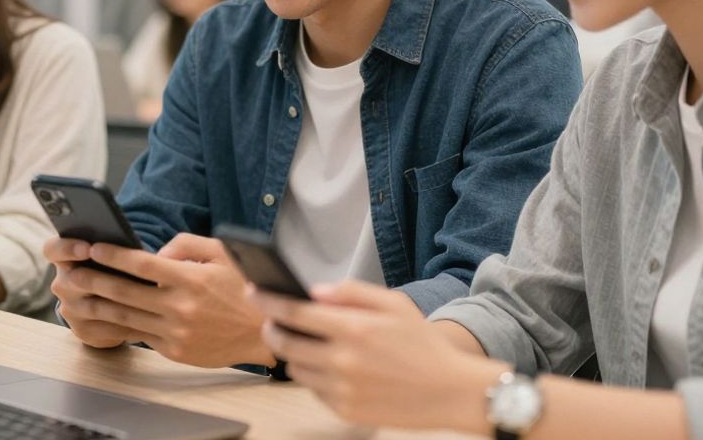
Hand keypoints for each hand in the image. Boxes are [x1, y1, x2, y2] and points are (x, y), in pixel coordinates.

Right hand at [45, 237, 141, 348]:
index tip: (88, 248)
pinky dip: (128, 323)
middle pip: (72, 281)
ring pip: (94, 307)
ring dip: (120, 303)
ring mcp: (71, 310)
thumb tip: (150, 250)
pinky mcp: (83, 331)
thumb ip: (118, 247)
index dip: (67, 248)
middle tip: (122, 277)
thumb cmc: (113, 270)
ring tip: (146, 300)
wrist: (108, 305)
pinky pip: (107, 328)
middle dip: (98, 279)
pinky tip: (150, 320)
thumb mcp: (109, 255)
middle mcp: (63, 284)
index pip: (53, 250)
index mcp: (64, 258)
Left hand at [53, 232, 275, 367]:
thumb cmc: (243, 287)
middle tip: (72, 272)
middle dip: (94, 280)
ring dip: (98, 305)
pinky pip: (139, 335)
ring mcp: (175, 332)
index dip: (114, 255)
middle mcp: (180, 307)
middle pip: (125, 292)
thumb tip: (157, 252)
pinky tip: (102, 317)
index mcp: (190, 279)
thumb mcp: (222, 253)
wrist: (263, 333)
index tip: (93, 247)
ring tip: (78, 295)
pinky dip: (118, 326)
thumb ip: (186, 244)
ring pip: (126, 317)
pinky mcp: (174, 350)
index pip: (142, 264)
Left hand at [249, 280, 503, 431]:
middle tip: (270, 321)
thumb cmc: (422, 344)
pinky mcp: (345, 411)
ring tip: (300, 343)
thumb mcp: (394, 304)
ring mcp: (343, 389)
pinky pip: (314, 390)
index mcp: (354, 329)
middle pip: (286, 343)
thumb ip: (351, 292)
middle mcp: (343, 361)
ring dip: (291, 354)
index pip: (294, 313)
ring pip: (295, 369)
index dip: (268, 301)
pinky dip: (312, 376)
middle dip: (272, 328)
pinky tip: (326, 366)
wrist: (450, 391)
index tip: (252, 291)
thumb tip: (314, 292)